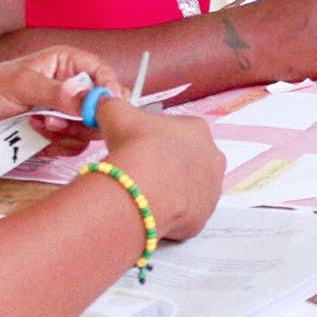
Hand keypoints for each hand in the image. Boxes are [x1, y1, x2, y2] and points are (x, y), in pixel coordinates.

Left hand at [0, 45, 122, 158]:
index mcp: (60, 63)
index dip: (107, 88)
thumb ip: (56, 92)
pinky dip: (60, 145)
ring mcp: (58, 113)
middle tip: (60, 120)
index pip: (98, 71)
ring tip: (41, 126)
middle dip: (85, 116)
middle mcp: (64, 87)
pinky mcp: (51, 137)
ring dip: (69, 131)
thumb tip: (87, 99)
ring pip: (88, 128)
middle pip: (98, 104)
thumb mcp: (19, 85)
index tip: (108, 107)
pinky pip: (73, 146)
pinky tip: (38, 137)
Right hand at [96, 102, 224, 240]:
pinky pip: (187, 213)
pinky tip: (152, 209)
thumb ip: (111, 104)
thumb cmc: (134, 145)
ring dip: (173, 189)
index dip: (156, 139)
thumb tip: (103, 101)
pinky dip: (172, 212)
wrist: (141, 187)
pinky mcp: (204, 214)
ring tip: (146, 192)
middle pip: (188, 160)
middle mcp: (213, 158)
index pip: (179, 132)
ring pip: (190, 188)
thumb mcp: (115, 112)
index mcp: (198, 129)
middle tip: (143, 171)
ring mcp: (212, 188)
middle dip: (168, 165)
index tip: (140, 147)